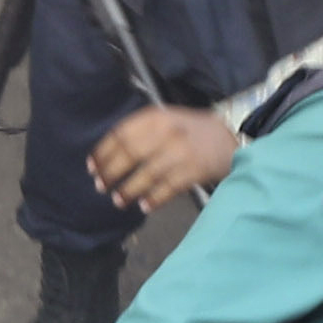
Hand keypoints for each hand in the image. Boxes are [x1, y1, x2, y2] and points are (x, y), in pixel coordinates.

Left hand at [86, 99, 242, 210]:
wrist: (230, 136)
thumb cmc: (192, 131)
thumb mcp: (166, 120)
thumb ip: (141, 132)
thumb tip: (109, 155)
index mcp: (157, 117)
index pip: (121, 134)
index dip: (103, 152)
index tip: (92, 167)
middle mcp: (167, 132)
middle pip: (129, 154)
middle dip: (110, 172)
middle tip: (100, 185)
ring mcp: (181, 152)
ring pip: (146, 175)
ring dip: (128, 190)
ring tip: (118, 200)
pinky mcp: (193, 171)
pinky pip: (167, 189)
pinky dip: (153, 199)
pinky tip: (144, 206)